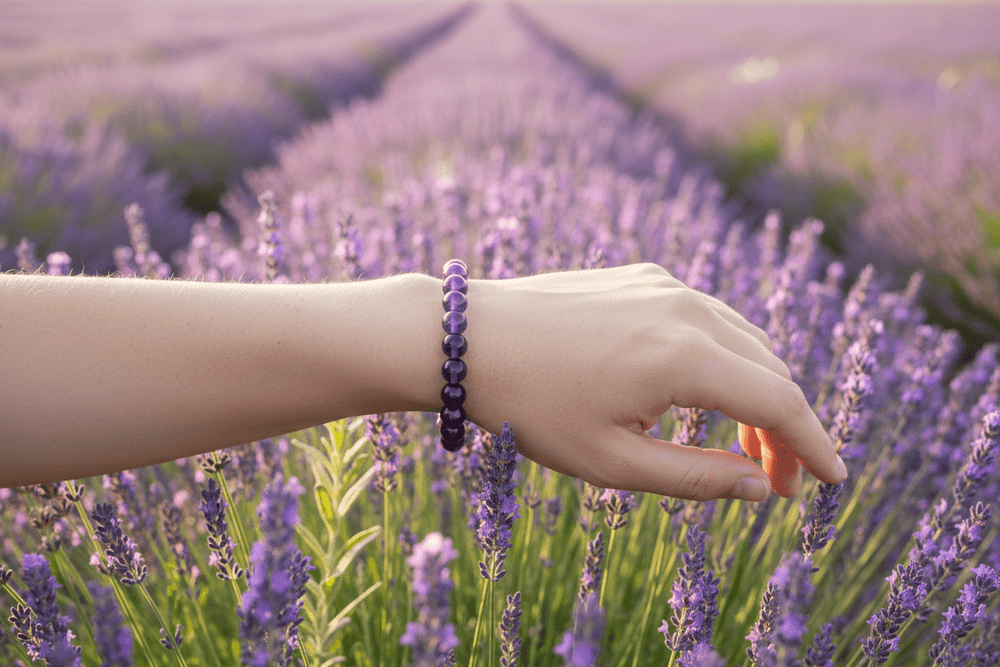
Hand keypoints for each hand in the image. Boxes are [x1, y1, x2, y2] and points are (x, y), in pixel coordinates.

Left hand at [462, 263, 847, 500]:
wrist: (467, 338)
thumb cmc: (531, 407)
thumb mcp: (612, 463)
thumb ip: (697, 478)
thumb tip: (760, 489)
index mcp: (686, 358)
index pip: (780, 405)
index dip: (814, 447)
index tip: (836, 481)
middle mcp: (688, 310)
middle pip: (770, 370)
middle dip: (785, 429)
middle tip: (777, 481)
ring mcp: (664, 286)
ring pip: (743, 340)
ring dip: (757, 391)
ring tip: (745, 444)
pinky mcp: (642, 278)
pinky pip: (707, 318)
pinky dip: (725, 357)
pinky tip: (703, 393)